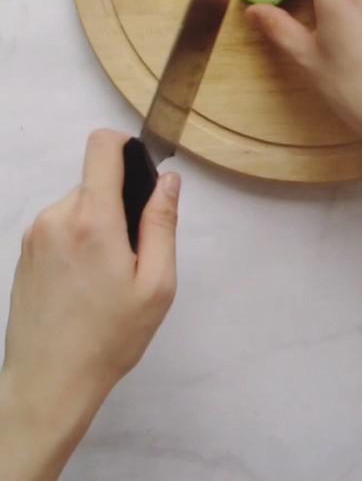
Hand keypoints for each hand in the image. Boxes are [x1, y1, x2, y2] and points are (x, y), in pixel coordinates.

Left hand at [0, 129, 179, 480]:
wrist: (47, 384)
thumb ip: (163, 224)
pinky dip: (77, 241)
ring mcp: (35, 234)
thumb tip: (168, 180)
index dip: (126, 145)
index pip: (102, 146)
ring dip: (97, 225)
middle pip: (95, 181)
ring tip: (106, 275)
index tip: (141, 173)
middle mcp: (57, 216)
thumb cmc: (108, 339)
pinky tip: (84, 283)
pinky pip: (60, 227)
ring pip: (78, 206)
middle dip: (118, 205)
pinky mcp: (24, 252)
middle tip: (132, 255)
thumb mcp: (156, 285)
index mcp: (92, 218)